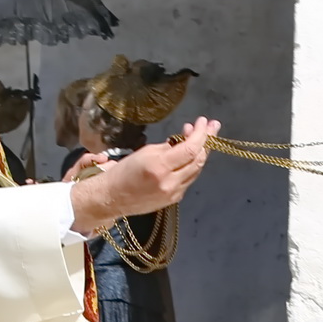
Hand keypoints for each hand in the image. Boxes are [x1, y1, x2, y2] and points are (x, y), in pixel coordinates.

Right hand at [68, 117, 220, 234]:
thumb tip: (185, 140)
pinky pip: (189, 179)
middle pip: (198, 160)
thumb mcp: (144, 152)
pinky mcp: (174, 199)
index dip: (201, 134)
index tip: (204, 121)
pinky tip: (189, 156)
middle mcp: (170, 182)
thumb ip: (167, 147)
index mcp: (160, 167)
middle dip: (207, 141)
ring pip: (196, 170)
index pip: (190, 149)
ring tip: (200, 138)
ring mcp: (174, 193)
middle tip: (211, 126)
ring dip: (201, 153)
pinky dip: (192, 165)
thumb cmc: (123, 172)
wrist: (111, 198)